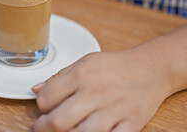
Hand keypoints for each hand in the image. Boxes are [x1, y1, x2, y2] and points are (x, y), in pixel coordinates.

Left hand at [32, 50, 173, 131]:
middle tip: (42, 128)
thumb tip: (35, 90)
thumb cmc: (115, 66)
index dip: (41, 106)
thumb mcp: (85, 63)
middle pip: (58, 121)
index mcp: (81, 75)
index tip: (44, 109)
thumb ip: (59, 77)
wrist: (151, 68)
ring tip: (65, 131)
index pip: (46, 98)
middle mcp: (95, 92)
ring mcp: (113, 110)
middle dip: (43, 128)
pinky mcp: (130, 124)